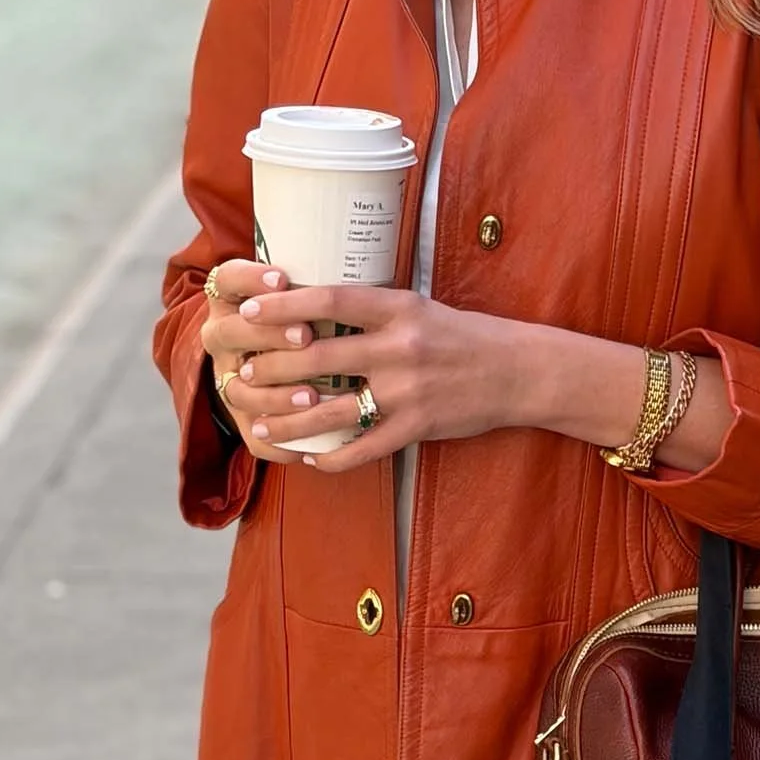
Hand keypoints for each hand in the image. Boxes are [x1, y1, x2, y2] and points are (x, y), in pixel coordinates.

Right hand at [197, 257, 323, 467]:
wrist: (274, 363)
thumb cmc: (312, 321)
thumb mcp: (310, 297)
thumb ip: (318, 287)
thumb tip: (358, 257)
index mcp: (233, 302)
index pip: (226, 280)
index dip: (249, 279)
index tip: (282, 278)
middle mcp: (224, 340)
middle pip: (230, 333)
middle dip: (269, 335)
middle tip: (306, 337)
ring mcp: (229, 381)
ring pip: (237, 390)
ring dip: (275, 393)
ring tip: (313, 395)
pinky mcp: (244, 420)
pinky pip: (253, 438)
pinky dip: (278, 444)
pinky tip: (305, 450)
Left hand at [226, 283, 530, 473]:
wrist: (518, 371)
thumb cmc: (463, 337)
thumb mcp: (419, 308)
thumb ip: (372, 311)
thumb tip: (316, 310)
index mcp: (398, 309)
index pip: (330, 300)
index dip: (284, 306)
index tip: (249, 312)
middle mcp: (399, 348)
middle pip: (318, 358)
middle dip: (271, 368)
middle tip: (242, 374)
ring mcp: (407, 391)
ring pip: (331, 411)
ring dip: (289, 420)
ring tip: (260, 424)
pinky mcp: (417, 427)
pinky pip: (364, 449)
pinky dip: (332, 459)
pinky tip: (310, 459)